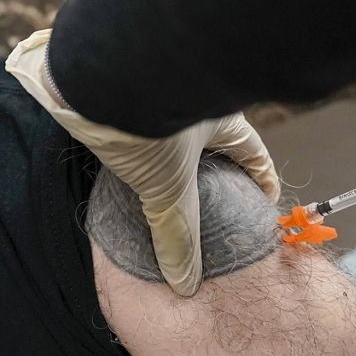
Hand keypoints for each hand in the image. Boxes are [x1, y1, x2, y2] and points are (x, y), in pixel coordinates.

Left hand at [6, 29, 279, 295]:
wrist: (93, 72)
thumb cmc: (145, 120)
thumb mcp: (166, 186)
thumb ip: (176, 233)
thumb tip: (185, 282)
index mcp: (222, 119)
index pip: (252, 153)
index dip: (260, 179)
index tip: (262, 202)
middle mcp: (196, 102)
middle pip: (215, 141)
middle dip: (215, 168)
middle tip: (213, 201)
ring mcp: (160, 94)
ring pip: (177, 131)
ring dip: (175, 158)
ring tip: (170, 188)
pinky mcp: (123, 93)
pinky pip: (141, 123)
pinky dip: (141, 146)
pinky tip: (130, 163)